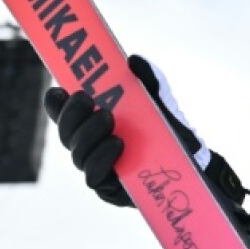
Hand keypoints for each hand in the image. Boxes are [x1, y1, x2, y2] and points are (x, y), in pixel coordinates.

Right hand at [45, 55, 249, 232]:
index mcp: (93, 122)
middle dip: (71, 115)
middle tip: (87, 99)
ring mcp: (98, 167)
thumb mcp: (160, 98)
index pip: (64, 115)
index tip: (58, 90)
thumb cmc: (168, 126)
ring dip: (88, 135)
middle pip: (66, 134)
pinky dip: (101, 159)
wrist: (193, 157)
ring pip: (77, 155)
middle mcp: (90, 145)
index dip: (56, 104)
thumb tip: (133, 60)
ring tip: (108, 119)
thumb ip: (148, 78)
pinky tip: (117, 145)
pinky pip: (94, 176)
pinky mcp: (109, 188)